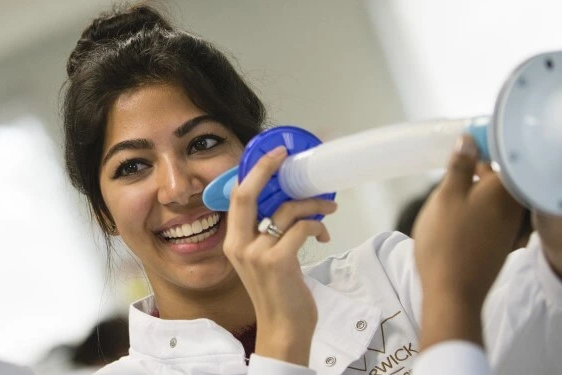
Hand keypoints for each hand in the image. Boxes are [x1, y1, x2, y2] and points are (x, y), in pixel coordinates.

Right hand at [225, 146, 336, 365]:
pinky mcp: (277, 261)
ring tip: (328, 208)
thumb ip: (266, 233)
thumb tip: (288, 202)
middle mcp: (239, 245)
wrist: (283, 329)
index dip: (254, 171)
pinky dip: (317, 226)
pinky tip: (323, 234)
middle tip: (289, 158)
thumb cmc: (278, 294)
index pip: (237, 196)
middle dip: (268, 169)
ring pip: (286, 209)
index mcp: (233, 241)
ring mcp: (257, 252)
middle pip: (248, 193)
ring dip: (313, 204)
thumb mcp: (262, 260)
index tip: (274, 156)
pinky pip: (301, 228)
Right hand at [414, 136, 524, 347]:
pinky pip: (499, 216)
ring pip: (500, 197)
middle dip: (482, 167)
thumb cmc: (447, 243)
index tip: (470, 137)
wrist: (454, 292)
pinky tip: (467, 213)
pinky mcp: (504, 242)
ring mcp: (514, 226)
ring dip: (483, 189)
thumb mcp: (446, 195)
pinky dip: (485, 209)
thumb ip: (460, 165)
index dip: (485, 143)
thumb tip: (469, 139)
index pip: (503, 153)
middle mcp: (518, 206)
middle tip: (457, 163)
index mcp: (507, 188)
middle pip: (503, 175)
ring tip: (458, 187)